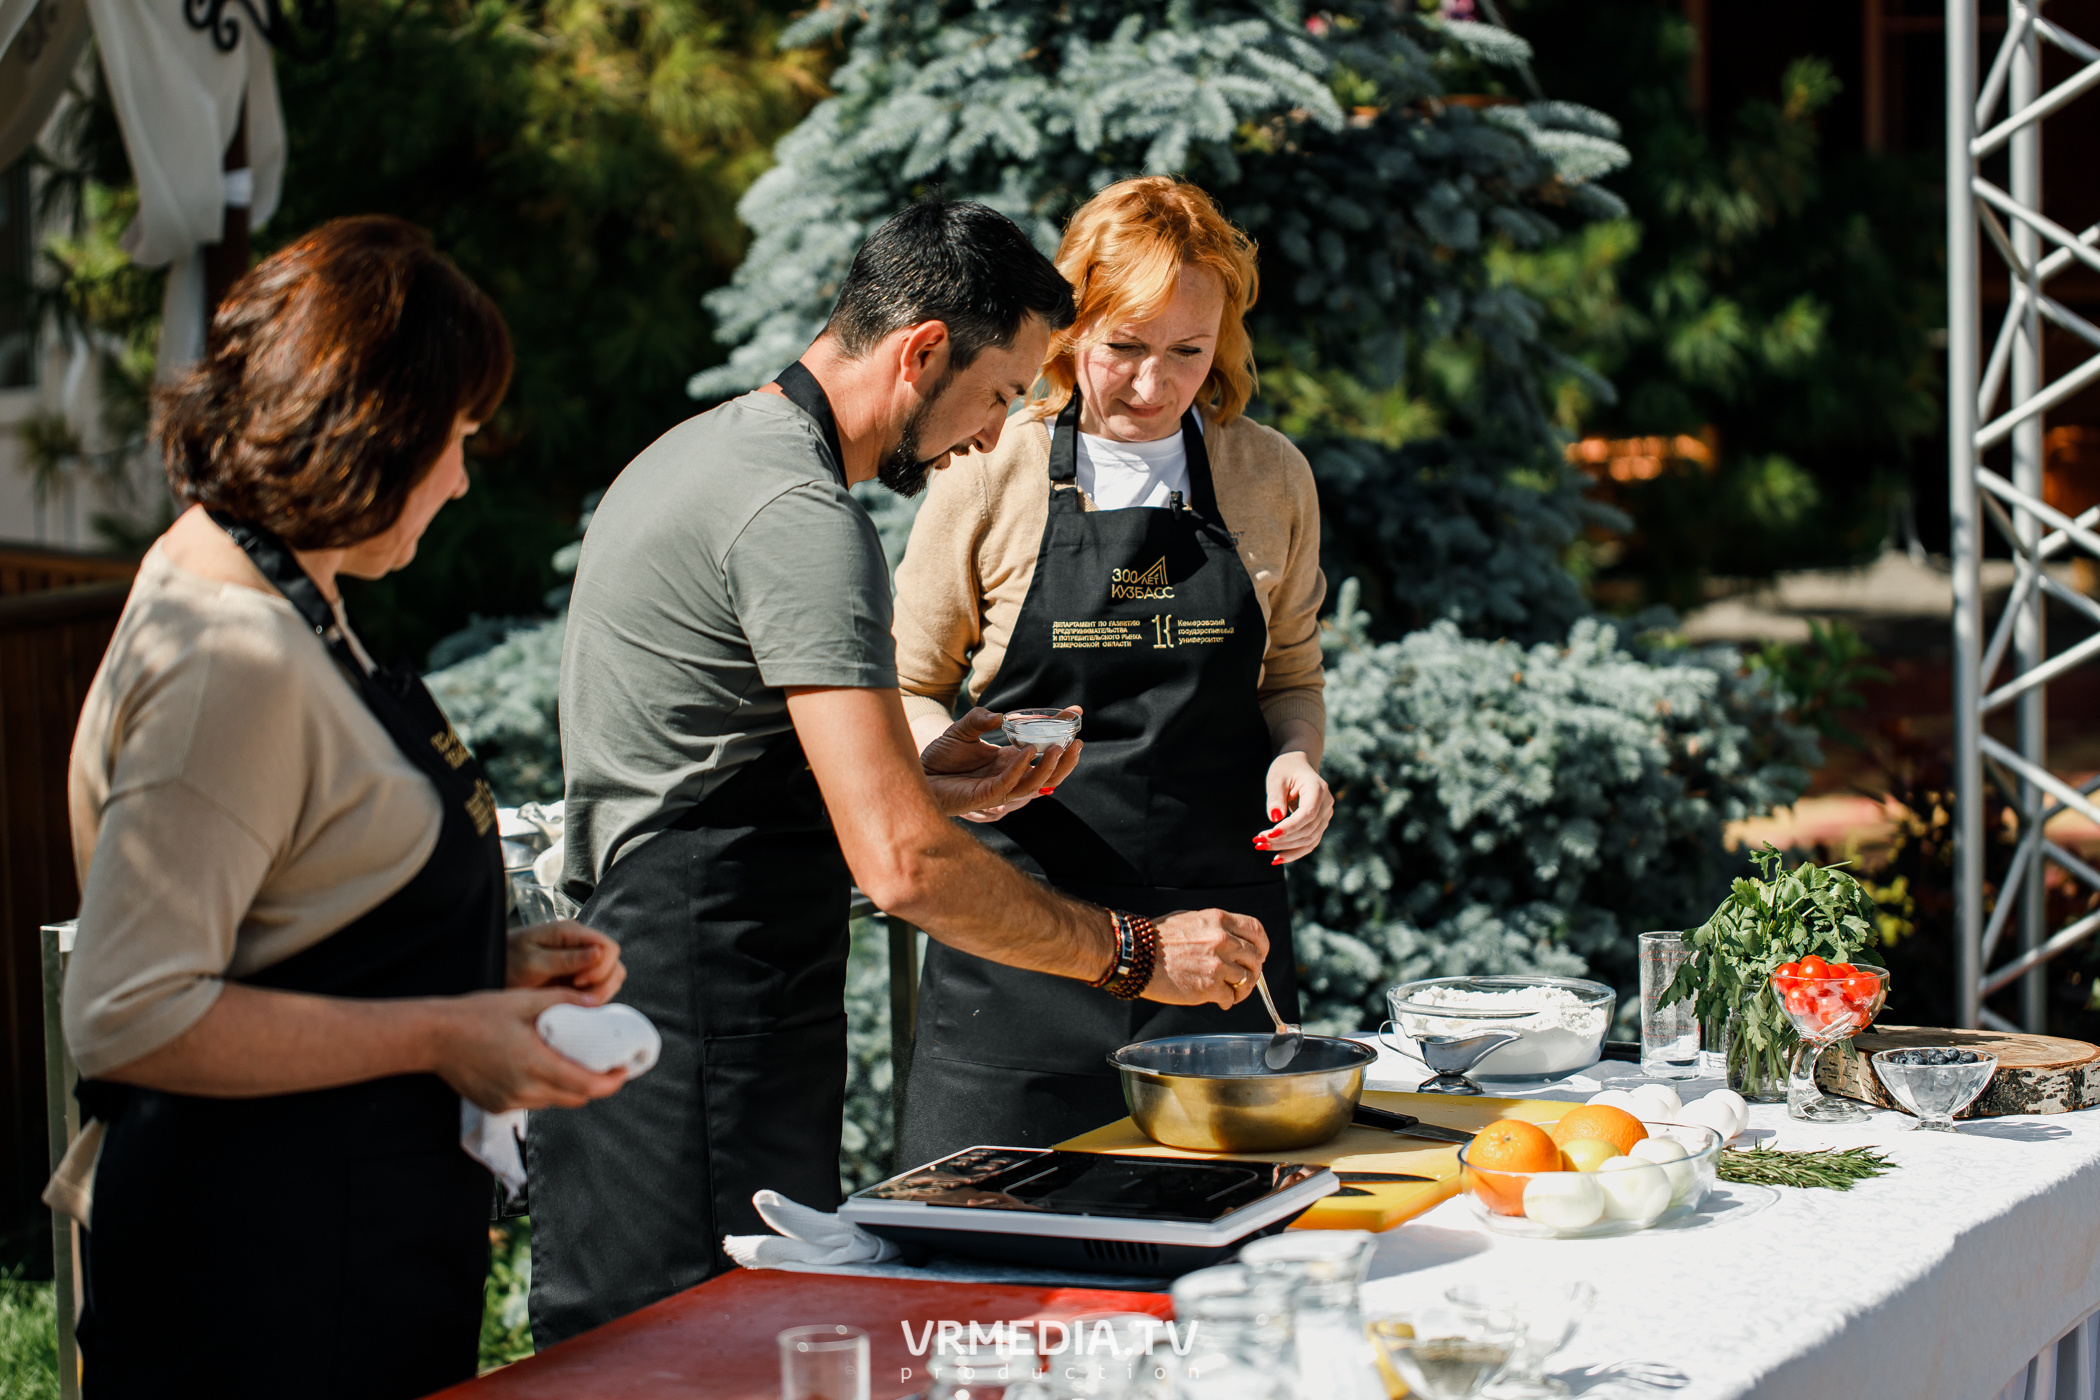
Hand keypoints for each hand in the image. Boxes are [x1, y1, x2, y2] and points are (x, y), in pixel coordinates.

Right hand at [430, 987, 628, 1111]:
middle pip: (574, 1098)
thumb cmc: (477, 1014)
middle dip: (594, 1084)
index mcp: (535, 1065)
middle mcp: (524, 1091)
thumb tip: (596, 1003)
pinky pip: (532, 1102)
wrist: (433, 1037)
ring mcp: (508, 1102)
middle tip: (603, 1064)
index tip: (622, 1070)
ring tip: (574, 1063)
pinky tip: (541, 1067)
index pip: (586, 1086)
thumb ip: (563, 1001)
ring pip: (553, 1101)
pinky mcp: (496, 1105)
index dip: (610, 1082)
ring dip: (569, 1087)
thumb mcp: (523, 1000)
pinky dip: (544, 1089)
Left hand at [507, 919, 625, 1002]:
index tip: (577, 982)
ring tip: (574, 1001)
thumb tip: (599, 954)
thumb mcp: (532, 961)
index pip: (608, 947)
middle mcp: (581, 945)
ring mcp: (580, 962)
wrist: (489, 968)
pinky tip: (572, 1003)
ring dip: (599, 993)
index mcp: (571, 933)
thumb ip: (566, 959)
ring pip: (610, 977)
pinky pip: (598, 989)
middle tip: (576, 994)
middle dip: (602, 984)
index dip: (601, 968)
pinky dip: (592, 999)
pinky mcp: (576, 978)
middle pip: (614, 964)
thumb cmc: (506, 961)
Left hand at [920, 706, 1083, 818]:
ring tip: (1060, 747)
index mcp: (1010, 760)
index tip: (1076, 712)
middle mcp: (1010, 775)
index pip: (1043, 748)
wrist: (918, 776)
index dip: (1060, 732)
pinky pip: (1009, 784)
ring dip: (1050, 767)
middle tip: (1078, 740)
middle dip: (1066, 759)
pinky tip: (1027, 752)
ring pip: (1035, 783)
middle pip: (1049, 773)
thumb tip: (1000, 716)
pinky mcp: (986, 796)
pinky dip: (1021, 769)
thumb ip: (980, 719)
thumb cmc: (940, 757)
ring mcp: (1000, 787)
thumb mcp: (962, 730)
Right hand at [1141, 909, 1268, 1009]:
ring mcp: (1217, 964)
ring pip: (1246, 980)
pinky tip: (1220, 1000)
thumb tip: (1233, 941)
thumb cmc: (1158, 938)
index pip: (1256, 930)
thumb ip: (1215, 928)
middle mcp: (1223, 940)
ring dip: (1242, 989)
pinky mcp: (1209, 986)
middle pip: (1255, 958)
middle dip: (1253, 970)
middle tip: (1244, 978)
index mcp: (1219, 921)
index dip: (1262, 945)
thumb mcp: (1191, 919)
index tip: (1260, 955)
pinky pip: (1230, 997)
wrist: (1137, 955)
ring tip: (1231, 992)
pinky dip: (1227, 1001)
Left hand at [1256, 751, 1332, 864]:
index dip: (1290, 827)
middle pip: (1307, 829)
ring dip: (1285, 848)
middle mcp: (1326, 804)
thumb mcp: (1276, 778)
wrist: (1299, 765)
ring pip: (1309, 840)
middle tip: (1258, 841)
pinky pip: (1310, 843)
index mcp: (1318, 789)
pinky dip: (1294, 852)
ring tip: (1262, 847)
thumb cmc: (1286, 769)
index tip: (1269, 834)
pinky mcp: (1320, 825)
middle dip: (1282, 839)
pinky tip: (1277, 858)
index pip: (1307, 814)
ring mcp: (1326, 816)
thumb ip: (1276, 798)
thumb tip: (1275, 818)